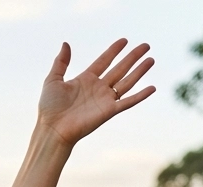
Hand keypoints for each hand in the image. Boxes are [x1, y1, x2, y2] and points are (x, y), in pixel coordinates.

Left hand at [37, 39, 154, 147]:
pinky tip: (152, 88)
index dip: (114, 51)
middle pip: (119, 69)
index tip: (124, 41)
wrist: (53, 129)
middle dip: (132, 57)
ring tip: (151, 59)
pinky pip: (128, 102)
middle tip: (145, 46)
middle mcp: (97, 89)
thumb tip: (65, 43)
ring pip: (127, 82)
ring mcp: (104, 100)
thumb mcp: (52, 81)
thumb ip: (60, 62)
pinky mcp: (108, 112)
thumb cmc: (50, 109)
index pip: (103, 61)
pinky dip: (141, 95)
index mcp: (85, 80)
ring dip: (139, 71)